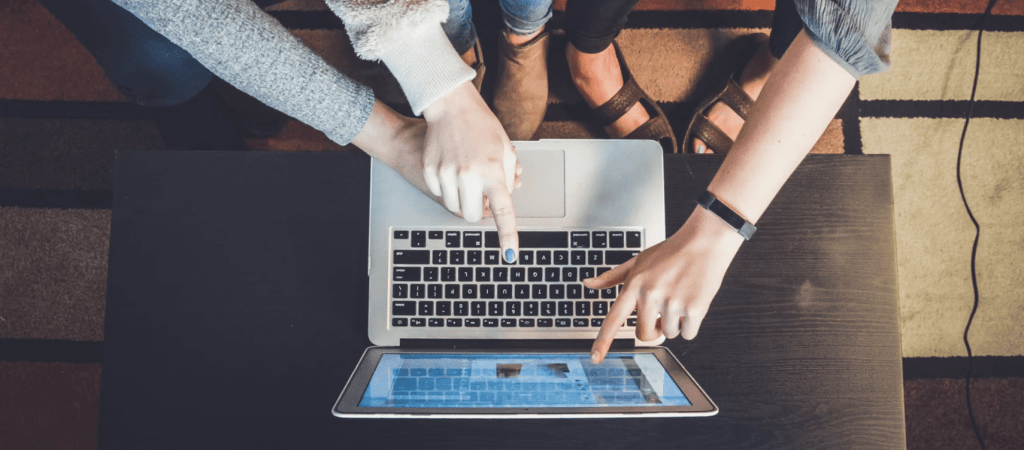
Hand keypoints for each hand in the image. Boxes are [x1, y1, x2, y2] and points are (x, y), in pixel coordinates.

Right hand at [421, 81, 521, 261]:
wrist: (451, 106)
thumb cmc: (482, 126)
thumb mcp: (505, 149)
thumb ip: (509, 178)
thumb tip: (506, 199)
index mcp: (493, 171)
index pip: (503, 211)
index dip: (508, 236)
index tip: (510, 255)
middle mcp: (469, 175)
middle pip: (472, 216)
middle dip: (478, 211)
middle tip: (481, 194)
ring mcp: (446, 174)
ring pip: (454, 207)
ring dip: (462, 199)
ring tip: (467, 176)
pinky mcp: (430, 171)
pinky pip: (439, 194)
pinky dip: (447, 187)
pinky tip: (451, 167)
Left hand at [585, 206, 745, 363]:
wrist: (704, 241)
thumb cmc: (670, 252)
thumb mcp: (638, 260)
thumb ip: (612, 277)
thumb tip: (588, 284)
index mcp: (634, 285)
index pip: (614, 318)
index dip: (603, 341)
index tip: (595, 358)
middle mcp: (651, 295)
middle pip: (644, 334)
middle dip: (653, 329)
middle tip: (662, 310)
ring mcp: (672, 303)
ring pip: (669, 334)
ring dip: (675, 323)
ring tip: (680, 296)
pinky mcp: (694, 309)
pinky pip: (688, 334)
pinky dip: (691, 324)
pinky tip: (692, 301)